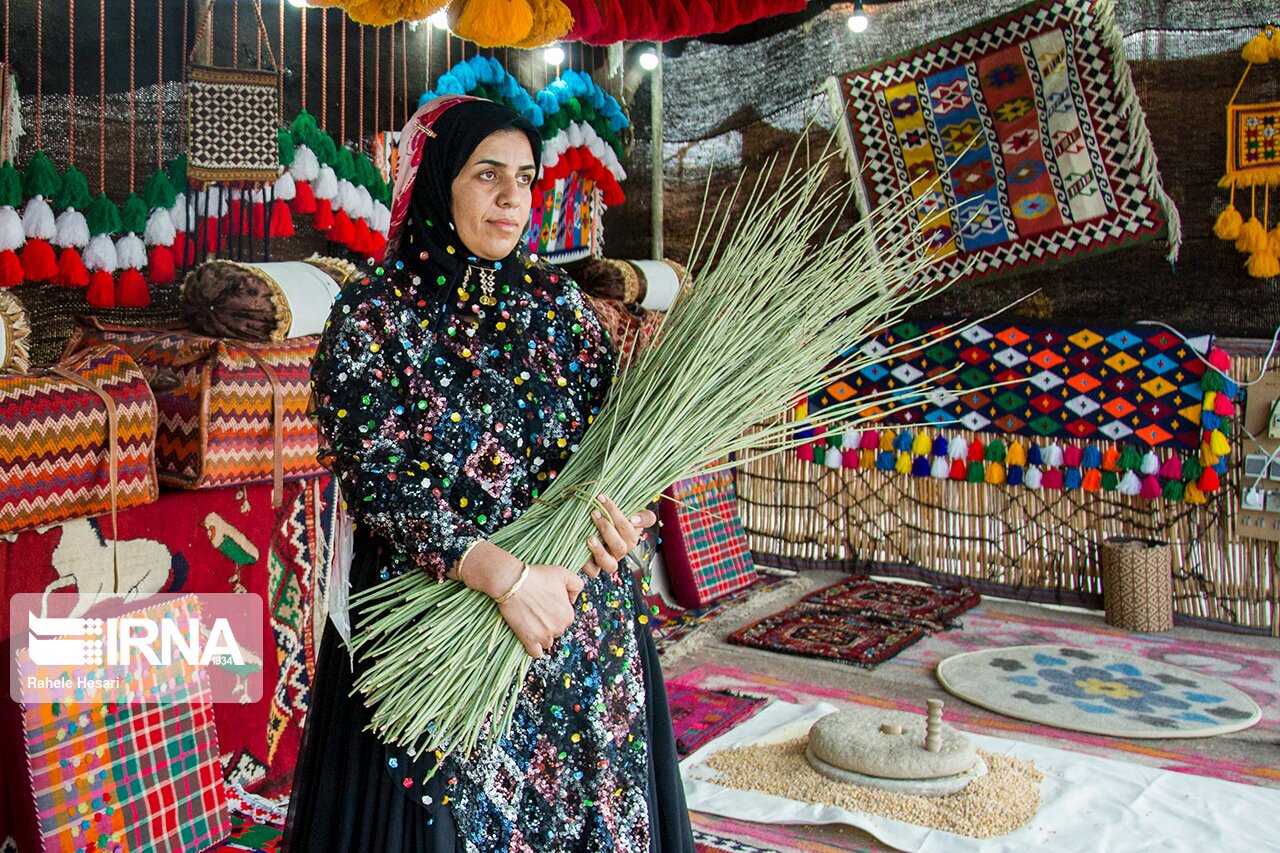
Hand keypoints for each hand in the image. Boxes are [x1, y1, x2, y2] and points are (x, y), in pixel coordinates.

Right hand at [455, 541, 582, 658]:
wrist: (514, 583)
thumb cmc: (538, 576)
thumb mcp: (564, 573)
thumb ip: (577, 585)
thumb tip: (573, 600)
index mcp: (568, 614)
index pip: (566, 618)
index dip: (556, 610)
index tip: (546, 603)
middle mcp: (559, 627)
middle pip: (557, 630)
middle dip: (549, 622)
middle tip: (537, 610)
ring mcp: (544, 636)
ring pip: (547, 641)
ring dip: (542, 634)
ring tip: (532, 621)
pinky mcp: (529, 640)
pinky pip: (536, 653)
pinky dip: (535, 649)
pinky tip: (531, 639)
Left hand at [581, 494, 656, 578]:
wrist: (592, 522)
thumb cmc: (611, 515)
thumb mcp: (629, 510)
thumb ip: (643, 515)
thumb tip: (635, 519)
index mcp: (631, 537)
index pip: (629, 528)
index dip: (617, 514)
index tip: (603, 499)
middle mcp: (620, 551)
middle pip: (620, 546)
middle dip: (607, 529)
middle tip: (594, 512)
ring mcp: (607, 561)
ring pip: (609, 565)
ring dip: (600, 551)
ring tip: (590, 538)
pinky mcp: (594, 568)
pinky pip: (593, 572)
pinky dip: (587, 564)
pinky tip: (581, 549)